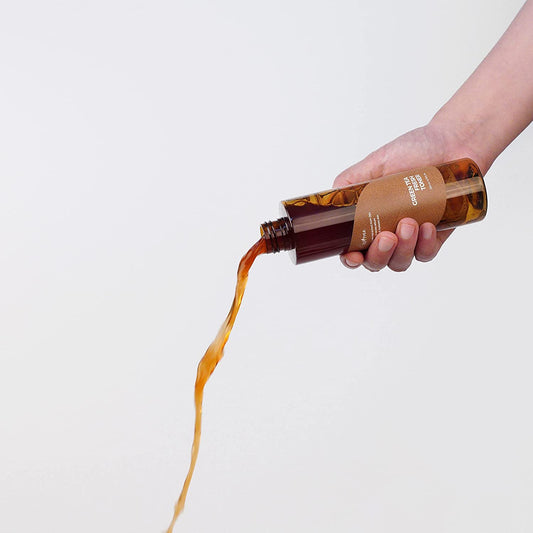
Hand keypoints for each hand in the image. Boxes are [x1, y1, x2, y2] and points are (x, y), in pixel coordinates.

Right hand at [333, 121, 485, 271]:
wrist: (454, 142)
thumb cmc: (415, 150)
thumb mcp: (376, 162)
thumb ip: (350, 180)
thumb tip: (330, 197)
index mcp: (368, 219)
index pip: (352, 249)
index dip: (350, 259)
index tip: (353, 255)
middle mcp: (387, 232)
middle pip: (376, 262)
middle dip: (379, 255)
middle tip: (386, 236)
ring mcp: (411, 238)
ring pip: (400, 262)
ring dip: (403, 249)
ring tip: (409, 223)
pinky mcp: (434, 238)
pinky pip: (426, 254)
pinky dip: (425, 245)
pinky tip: (428, 226)